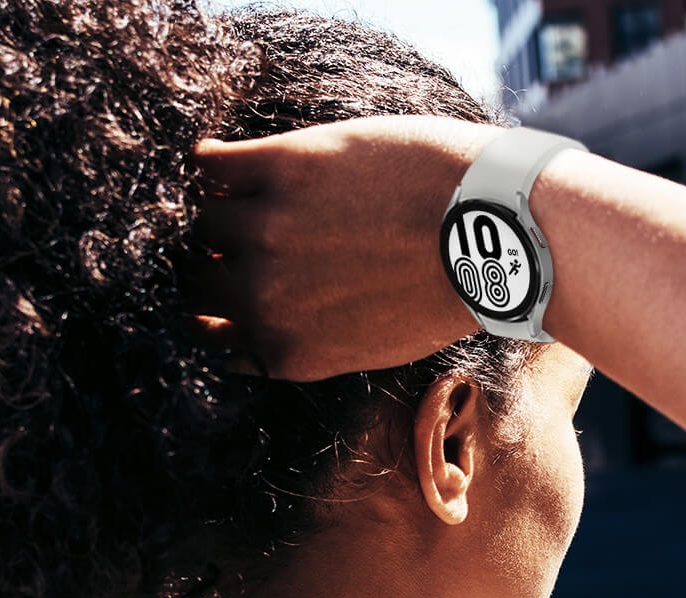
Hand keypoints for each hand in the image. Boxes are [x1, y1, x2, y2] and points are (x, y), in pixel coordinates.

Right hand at [192, 115, 503, 380]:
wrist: (495, 230)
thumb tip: (263, 331)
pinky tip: (220, 159)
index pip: (202, 338)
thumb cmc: (449, 285)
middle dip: (198, 262)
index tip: (212, 288)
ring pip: (196, 220)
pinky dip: (204, 162)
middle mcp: (265, 301)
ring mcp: (268, 234)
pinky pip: (207, 165)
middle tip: (212, 236)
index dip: (204, 311)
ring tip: (220, 192)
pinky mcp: (281, 170)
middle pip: (191, 281)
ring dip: (203, 208)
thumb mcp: (373, 342)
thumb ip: (312, 341)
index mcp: (288, 351)